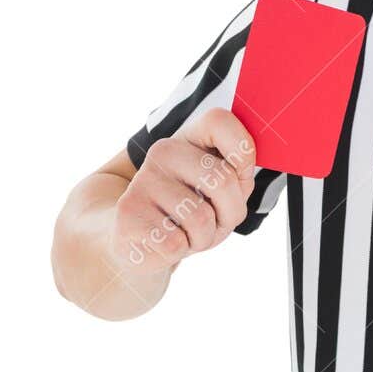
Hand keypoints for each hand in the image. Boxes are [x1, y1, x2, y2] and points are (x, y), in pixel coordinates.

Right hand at [110, 107, 257, 273]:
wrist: (139, 241)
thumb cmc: (191, 214)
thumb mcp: (222, 193)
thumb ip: (238, 174)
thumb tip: (244, 163)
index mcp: (189, 139)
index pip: (219, 121)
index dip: (242, 149)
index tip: (242, 173)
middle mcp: (163, 152)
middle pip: (222, 180)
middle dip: (231, 212)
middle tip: (217, 221)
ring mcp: (142, 181)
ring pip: (200, 218)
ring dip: (205, 237)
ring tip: (189, 233)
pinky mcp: (128, 214)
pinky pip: (177, 243)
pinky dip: (181, 250)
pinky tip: (167, 241)